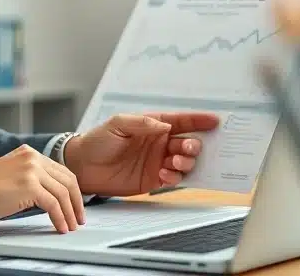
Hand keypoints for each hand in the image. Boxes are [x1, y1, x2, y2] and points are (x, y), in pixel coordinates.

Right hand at [0, 144, 85, 232]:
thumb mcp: (12, 175)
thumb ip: (30, 178)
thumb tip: (49, 196)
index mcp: (28, 153)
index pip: (61, 170)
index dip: (72, 190)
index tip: (75, 204)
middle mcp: (32, 157)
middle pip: (67, 179)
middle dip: (76, 201)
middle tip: (78, 217)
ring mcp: (31, 169)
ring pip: (63, 193)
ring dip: (70, 213)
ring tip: (70, 226)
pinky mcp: (29, 185)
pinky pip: (53, 204)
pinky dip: (60, 218)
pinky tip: (60, 227)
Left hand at [63, 112, 219, 195]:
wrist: (83, 167)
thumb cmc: (98, 141)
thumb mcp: (117, 124)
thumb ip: (141, 123)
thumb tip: (164, 126)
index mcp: (153, 125)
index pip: (181, 121)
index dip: (199, 120)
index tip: (215, 121)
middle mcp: (160, 143)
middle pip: (188, 142)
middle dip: (193, 145)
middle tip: (185, 148)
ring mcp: (159, 161)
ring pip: (186, 161)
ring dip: (185, 161)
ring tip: (173, 161)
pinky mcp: (154, 179)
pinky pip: (174, 179)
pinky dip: (175, 177)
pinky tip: (165, 174)